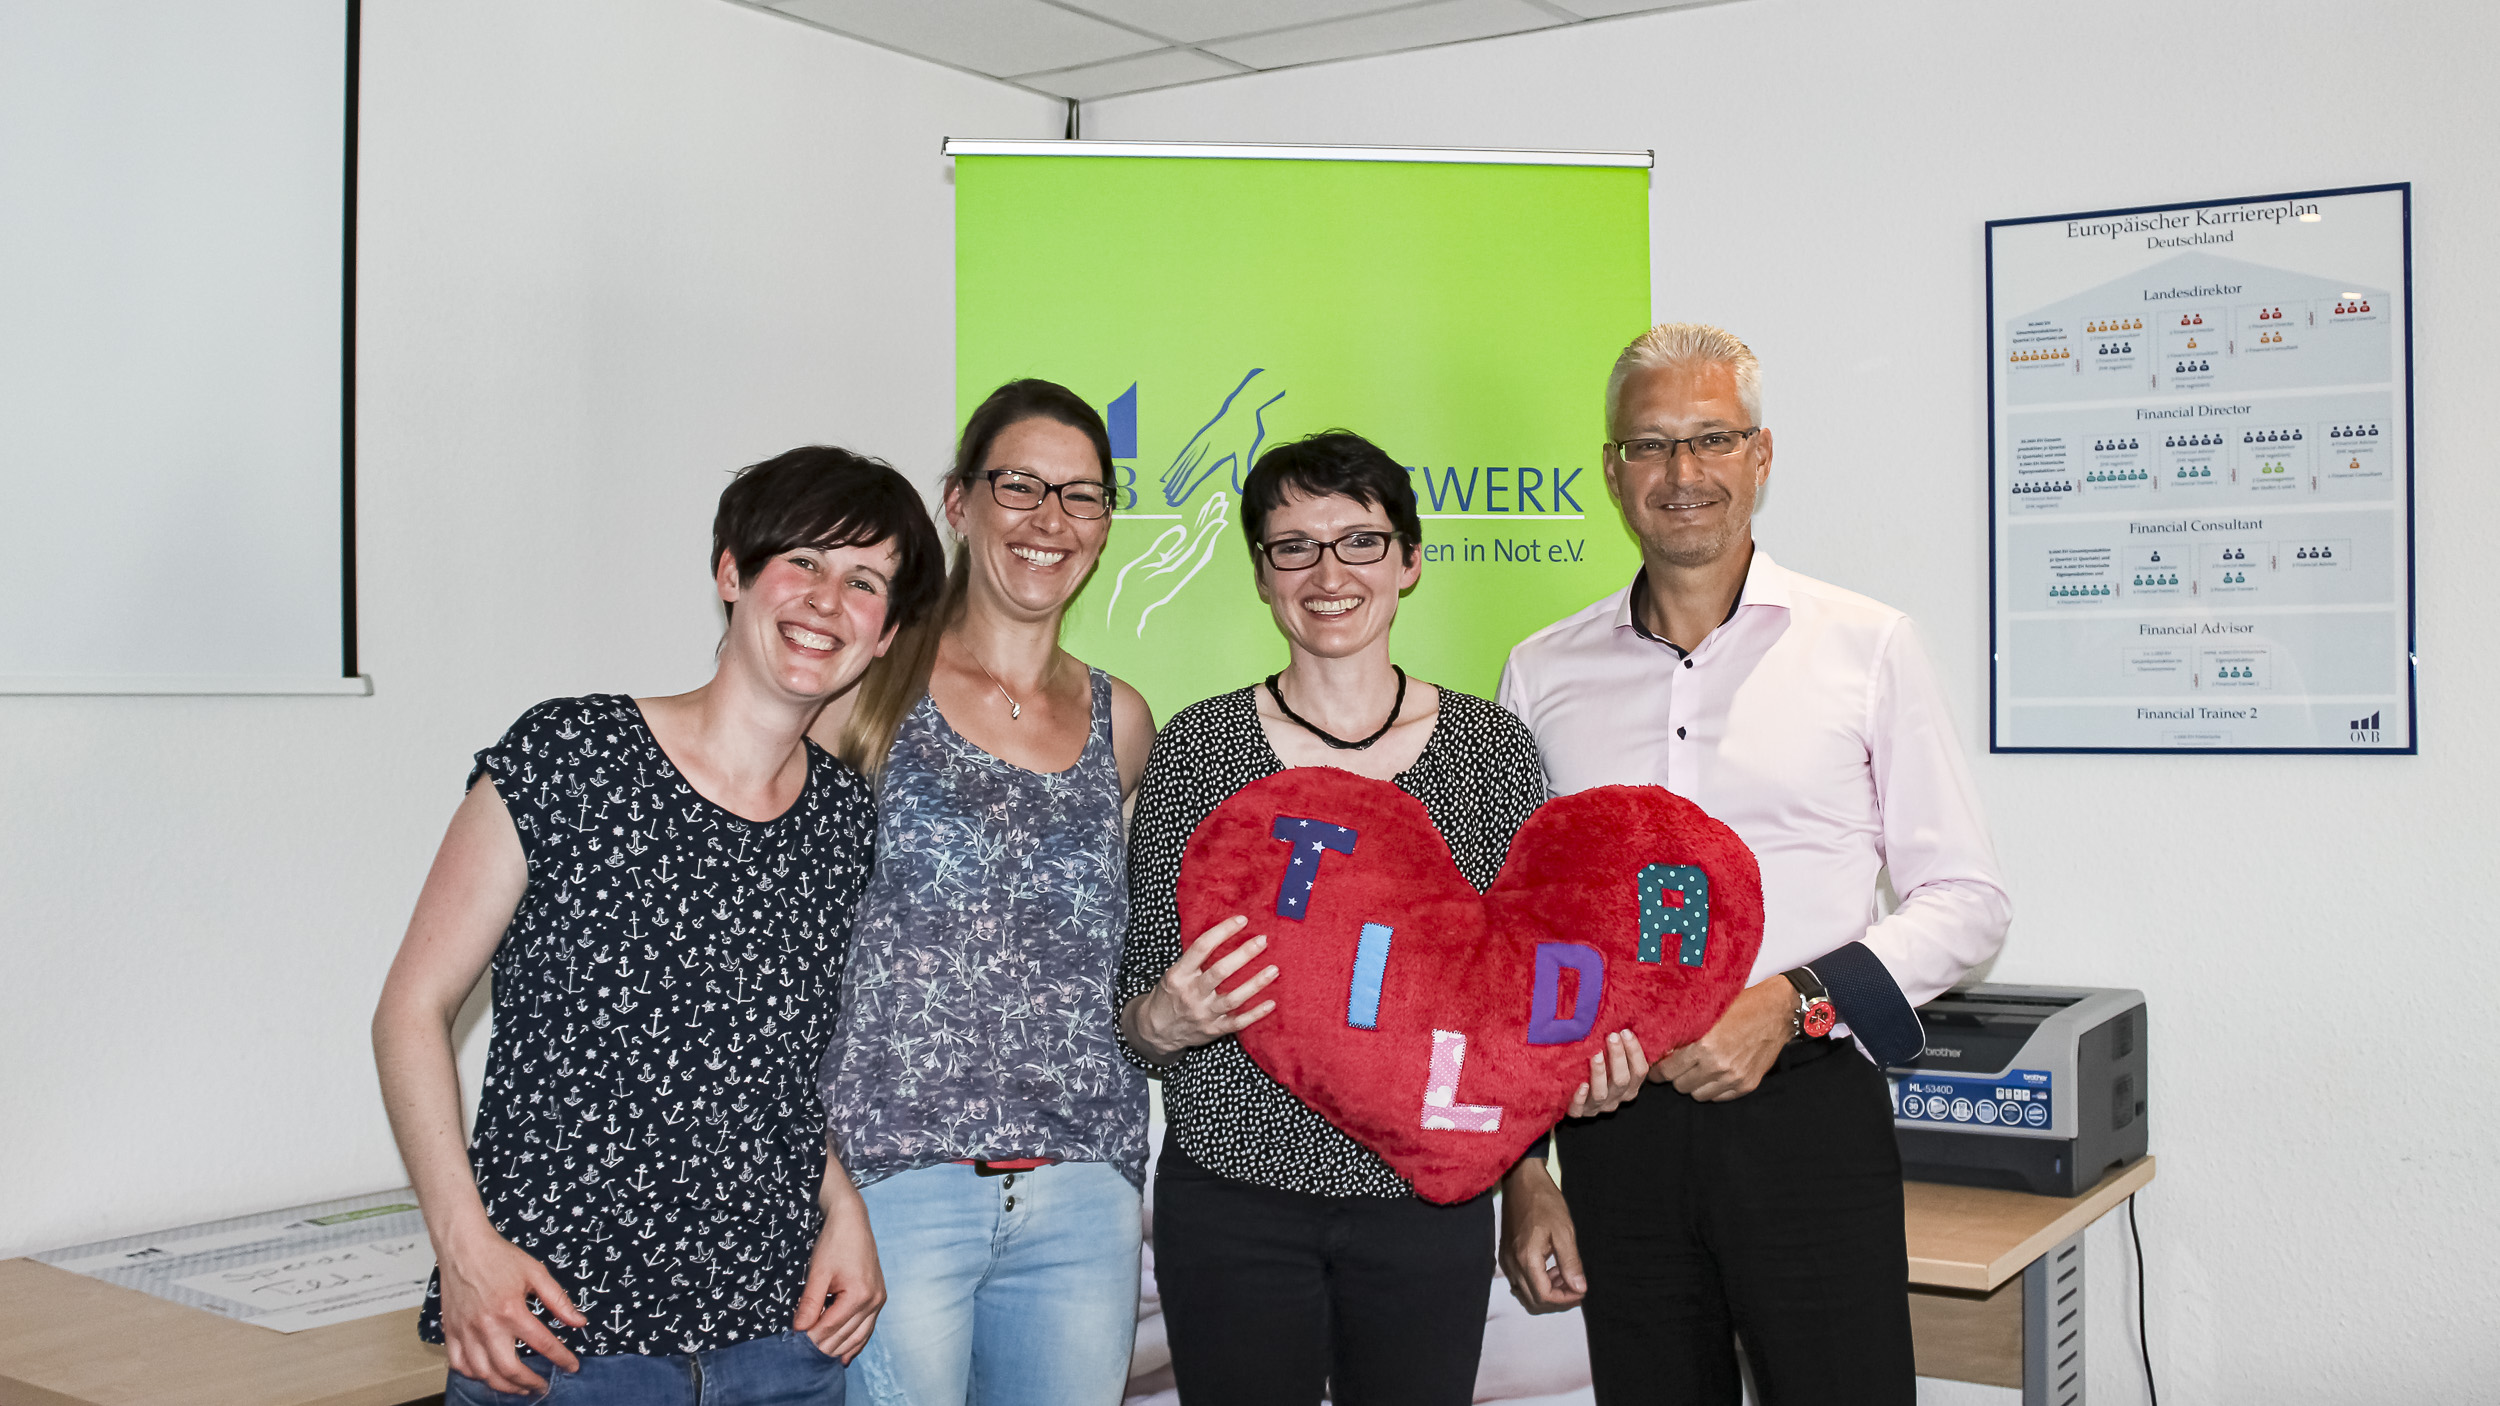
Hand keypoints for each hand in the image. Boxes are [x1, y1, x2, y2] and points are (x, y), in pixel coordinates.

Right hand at [433, 1219, 585, 1393]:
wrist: (463, 1247)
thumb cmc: (499, 1257)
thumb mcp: (536, 1273)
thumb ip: (559, 1300)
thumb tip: (579, 1322)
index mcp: (511, 1310)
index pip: (543, 1344)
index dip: (561, 1358)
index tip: (572, 1366)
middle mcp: (487, 1325)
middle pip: (509, 1369)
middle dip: (529, 1383)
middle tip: (542, 1386)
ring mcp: (466, 1331)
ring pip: (483, 1373)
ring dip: (504, 1386)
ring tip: (519, 1388)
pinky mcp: (450, 1332)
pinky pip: (459, 1365)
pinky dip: (474, 1376)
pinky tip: (488, 1375)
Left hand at [793, 1193, 883, 1362]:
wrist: (852, 1221)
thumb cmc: (835, 1242)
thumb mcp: (817, 1272)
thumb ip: (810, 1303)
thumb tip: (799, 1330)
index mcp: (859, 1294)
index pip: (831, 1327)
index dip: (811, 1338)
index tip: (795, 1345)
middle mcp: (874, 1301)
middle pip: (846, 1335)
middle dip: (824, 1346)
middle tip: (803, 1355)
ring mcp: (879, 1300)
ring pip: (859, 1336)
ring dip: (841, 1349)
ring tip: (822, 1360)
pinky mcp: (878, 1297)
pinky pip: (868, 1328)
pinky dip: (856, 1343)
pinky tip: (845, 1356)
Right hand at [1127, 916, 1276, 1062]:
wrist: (1157, 1031)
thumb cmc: (1170, 995)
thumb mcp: (1174, 973)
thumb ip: (1195, 959)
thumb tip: (1225, 933)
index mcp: (1179, 974)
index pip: (1201, 947)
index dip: (1223, 931)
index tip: (1242, 920)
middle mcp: (1191, 993)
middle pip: (1220, 971)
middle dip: (1243, 954)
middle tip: (1262, 940)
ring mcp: (1203, 1013)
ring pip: (1233, 998)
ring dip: (1255, 984)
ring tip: (1274, 969)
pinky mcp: (1214, 1030)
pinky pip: (1238, 1022)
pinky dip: (1256, 1014)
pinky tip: (1271, 1003)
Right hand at [1497, 1158, 1585, 1312]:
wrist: (1522, 1181)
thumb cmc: (1544, 1202)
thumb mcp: (1564, 1231)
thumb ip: (1571, 1263)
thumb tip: (1579, 1288)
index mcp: (1526, 1259)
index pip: (1544, 1296)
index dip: (1565, 1299)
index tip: (1581, 1290)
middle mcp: (1511, 1264)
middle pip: (1533, 1300)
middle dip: (1557, 1298)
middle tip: (1575, 1285)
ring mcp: (1506, 1260)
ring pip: (1525, 1292)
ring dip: (1546, 1291)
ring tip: (1564, 1274)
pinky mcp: (1505, 1254)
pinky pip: (1519, 1280)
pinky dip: (1536, 1281)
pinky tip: (1550, 1267)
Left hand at [1565, 1030, 1647, 1117]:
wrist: (1573, 1096)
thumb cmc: (1599, 1071)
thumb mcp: (1614, 1062)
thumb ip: (1622, 1048)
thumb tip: (1629, 1024)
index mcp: (1629, 1087)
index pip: (1640, 1071)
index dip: (1635, 1052)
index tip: (1625, 1032)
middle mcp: (1616, 1098)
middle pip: (1622, 1081)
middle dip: (1618, 1057)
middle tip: (1612, 1037)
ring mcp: (1597, 1107)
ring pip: (1602, 1093)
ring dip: (1600, 1073)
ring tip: (1596, 1055)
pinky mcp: (1578, 1112)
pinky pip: (1578, 1109)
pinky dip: (1580, 1098)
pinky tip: (1581, 1085)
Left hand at [1648, 975, 1795, 1100]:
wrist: (1775, 1012)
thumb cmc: (1740, 1007)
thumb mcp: (1707, 1015)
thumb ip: (1684, 1035)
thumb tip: (1662, 1052)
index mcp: (1703, 1046)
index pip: (1668, 1072)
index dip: (1659, 1072)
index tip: (1657, 1070)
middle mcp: (1717, 1065)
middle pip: (1681, 1086)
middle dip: (1676, 1077)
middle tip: (1678, 1068)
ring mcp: (1734, 1078)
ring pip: (1699, 1095)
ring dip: (1695, 1085)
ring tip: (1697, 1071)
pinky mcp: (1747, 1085)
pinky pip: (1719, 1098)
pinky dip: (1713, 1089)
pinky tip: (1714, 1075)